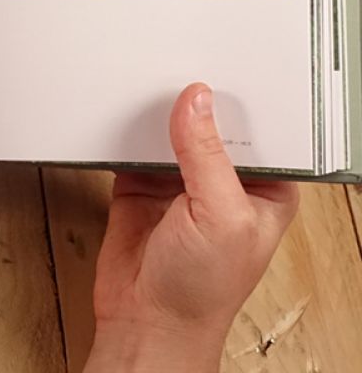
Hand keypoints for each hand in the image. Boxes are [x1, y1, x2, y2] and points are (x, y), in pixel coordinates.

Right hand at [83, 83, 298, 372]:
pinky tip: (121, 109)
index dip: (241, 100)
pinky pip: (134, 140)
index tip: (219, 70)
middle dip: (194, 98)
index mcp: (264, 187)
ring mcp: (181, 178)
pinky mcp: (142, 180)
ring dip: (157, 109)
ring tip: (146, 78)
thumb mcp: (220, 216)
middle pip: (211, 122)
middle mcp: (224, 179)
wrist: (145, 321)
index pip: (259, 128)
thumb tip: (196, 100)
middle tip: (175, 66)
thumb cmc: (202, 290)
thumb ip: (206, 155)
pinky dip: (126, 125)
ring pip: (172, 126)